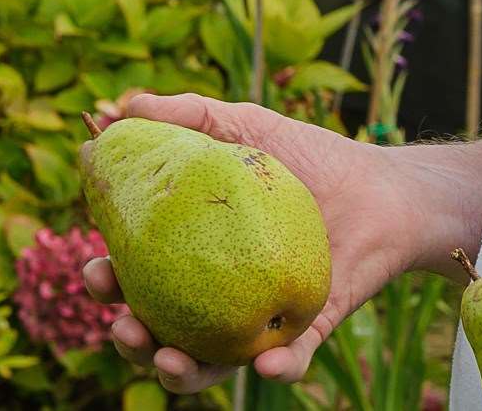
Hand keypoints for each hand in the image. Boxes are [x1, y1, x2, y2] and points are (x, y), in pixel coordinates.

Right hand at [82, 92, 424, 394]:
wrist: (386, 187)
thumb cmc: (313, 157)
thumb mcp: (247, 127)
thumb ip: (187, 116)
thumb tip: (120, 106)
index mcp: (195, 256)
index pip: (137, 279)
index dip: (107, 285)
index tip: (95, 269)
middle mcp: (220, 297)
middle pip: (160, 333)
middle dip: (131, 341)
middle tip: (125, 326)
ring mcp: (261, 321)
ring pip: (210, 367)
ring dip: (182, 374)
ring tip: (168, 358)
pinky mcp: (309, 334)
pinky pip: (289, 364)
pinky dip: (275, 369)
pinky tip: (265, 362)